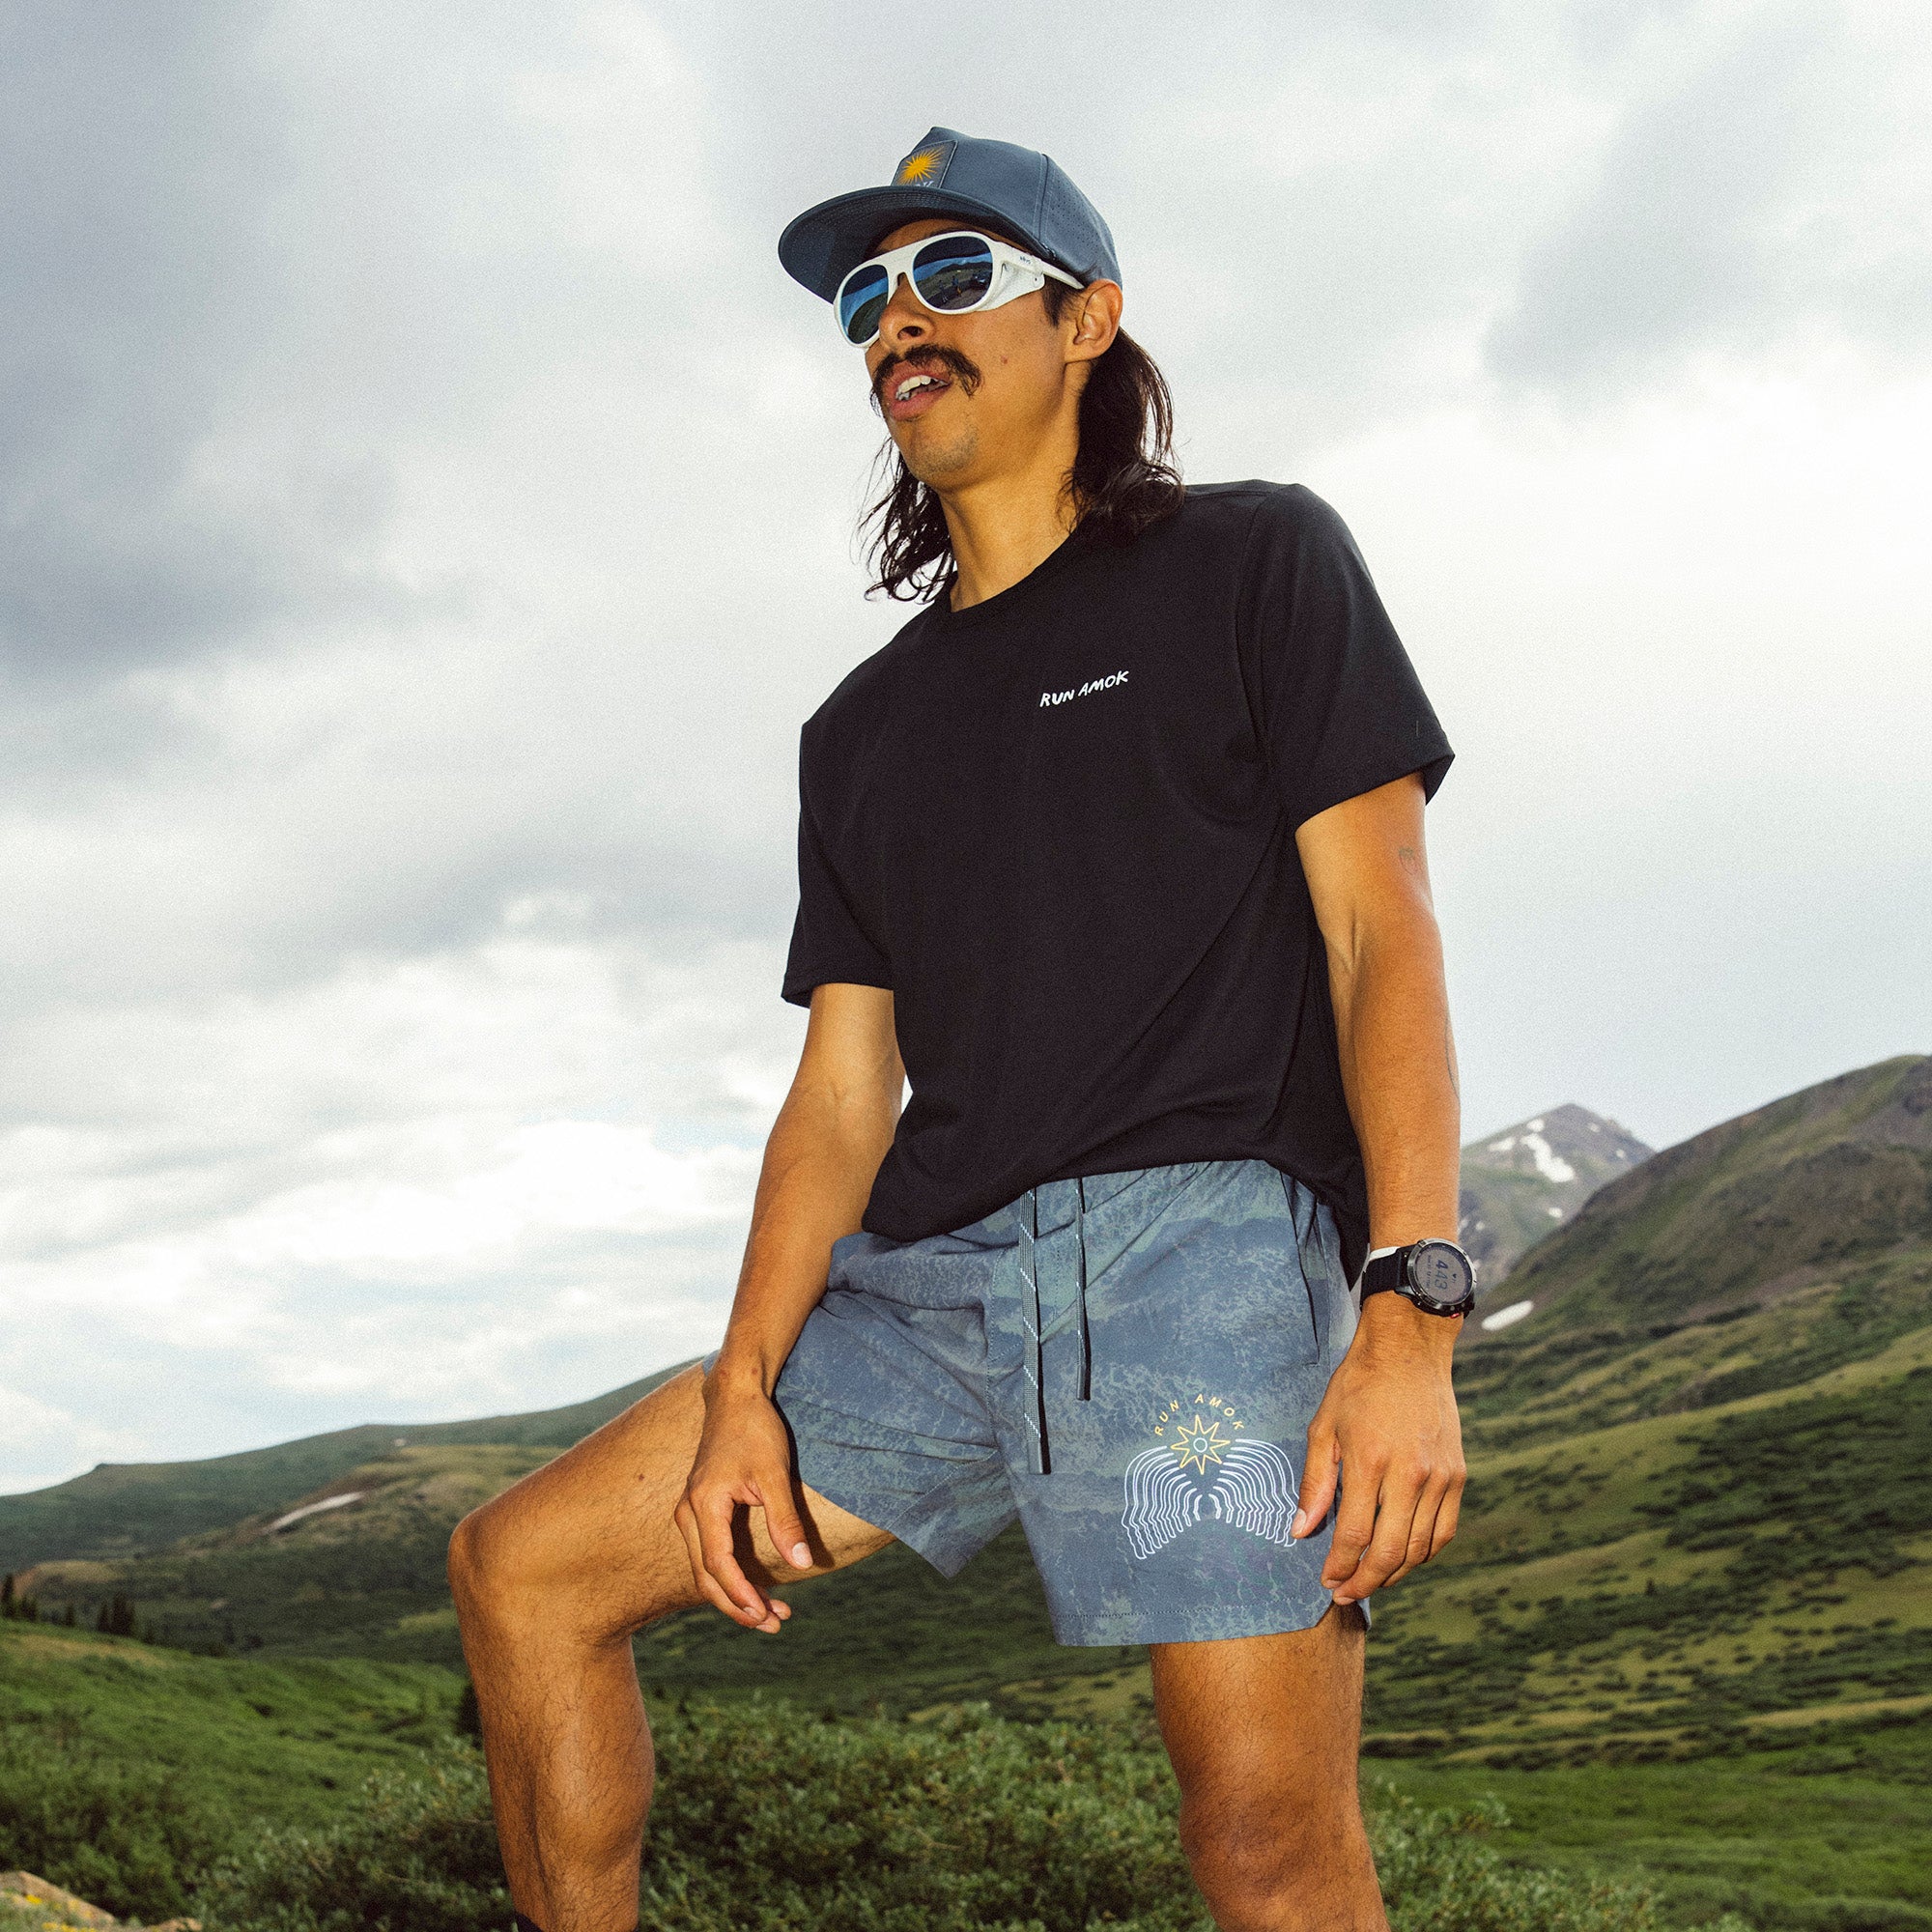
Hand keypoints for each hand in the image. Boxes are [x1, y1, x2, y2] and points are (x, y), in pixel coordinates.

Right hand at [673, 1373, 815, 1633]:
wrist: (735, 1397)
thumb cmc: (756, 1430)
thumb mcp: (775, 1473)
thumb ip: (785, 1519)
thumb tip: (803, 1563)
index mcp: (703, 1504)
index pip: (718, 1563)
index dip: (741, 1594)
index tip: (766, 1614)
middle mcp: (689, 1512)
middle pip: (706, 1576)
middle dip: (738, 1605)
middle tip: (774, 1624)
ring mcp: (691, 1512)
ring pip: (705, 1569)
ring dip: (735, 1594)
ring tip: (772, 1614)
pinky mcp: (701, 1510)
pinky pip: (710, 1554)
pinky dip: (732, 1575)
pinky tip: (758, 1586)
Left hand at [1291, 1293, 1465, 1605]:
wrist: (1410, 1350)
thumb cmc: (1359, 1385)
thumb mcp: (1324, 1426)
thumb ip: (1315, 1482)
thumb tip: (1301, 1530)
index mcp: (1371, 1460)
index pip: (1356, 1534)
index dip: (1339, 1565)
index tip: (1326, 1580)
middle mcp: (1411, 1473)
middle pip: (1391, 1551)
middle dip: (1364, 1581)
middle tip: (1345, 1593)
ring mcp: (1440, 1476)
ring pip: (1420, 1548)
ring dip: (1394, 1574)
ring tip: (1370, 1580)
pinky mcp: (1458, 1475)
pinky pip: (1444, 1531)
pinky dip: (1424, 1553)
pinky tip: (1404, 1559)